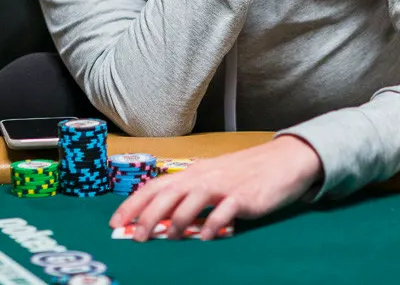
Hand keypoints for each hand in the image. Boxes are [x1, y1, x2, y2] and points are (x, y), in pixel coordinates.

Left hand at [109, 136, 323, 241]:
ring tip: (169, 238)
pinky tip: (205, 237)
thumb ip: (190, 196)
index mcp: (193, 173)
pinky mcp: (243, 196)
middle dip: (147, 216)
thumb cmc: (245, 173)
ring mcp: (224, 185)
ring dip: (177, 221)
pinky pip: (223, 212)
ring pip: (192, 201)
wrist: (283, 161)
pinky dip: (212, 225)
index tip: (115, 222)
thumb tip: (162, 220)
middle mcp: (204, 176)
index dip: (133, 204)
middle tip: (136, 237)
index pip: (155, 186)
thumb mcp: (213, 179)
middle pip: (168, 194)